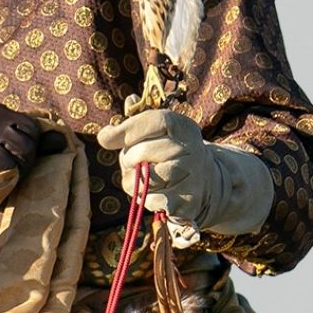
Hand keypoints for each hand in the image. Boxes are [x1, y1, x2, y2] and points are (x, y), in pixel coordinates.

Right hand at [0, 103, 50, 197]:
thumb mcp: (0, 139)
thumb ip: (33, 141)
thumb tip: (63, 142)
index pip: (34, 132)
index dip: (29, 151)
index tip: (14, 158)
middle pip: (25, 150)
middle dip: (20, 167)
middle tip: (4, 173)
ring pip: (9, 168)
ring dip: (4, 181)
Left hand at [95, 109, 272, 232]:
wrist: (207, 184)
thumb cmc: (172, 155)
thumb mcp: (161, 133)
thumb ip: (139, 120)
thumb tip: (123, 110)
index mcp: (183, 127)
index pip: (153, 121)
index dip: (126, 129)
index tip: (105, 138)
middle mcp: (191, 150)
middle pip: (142, 152)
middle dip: (127, 159)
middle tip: (131, 164)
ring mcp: (191, 177)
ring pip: (144, 179)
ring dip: (132, 182)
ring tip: (141, 179)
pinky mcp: (186, 202)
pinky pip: (150, 200)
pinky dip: (144, 199)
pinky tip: (153, 194)